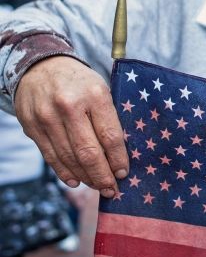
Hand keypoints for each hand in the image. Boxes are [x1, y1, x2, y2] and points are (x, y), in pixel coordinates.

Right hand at [14, 56, 128, 197]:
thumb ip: (110, 118)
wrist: (41, 67)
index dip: (118, 160)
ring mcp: (47, 117)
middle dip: (102, 176)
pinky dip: (65, 172)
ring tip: (98, 187)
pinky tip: (77, 180)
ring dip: (86, 177)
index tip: (124, 174)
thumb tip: (122, 155)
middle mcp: (69, 106)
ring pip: (69, 158)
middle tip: (112, 190)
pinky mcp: (31, 126)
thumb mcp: (101, 90)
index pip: (110, 136)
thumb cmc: (80, 83)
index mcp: (95, 95)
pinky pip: (50, 156)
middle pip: (89, 152)